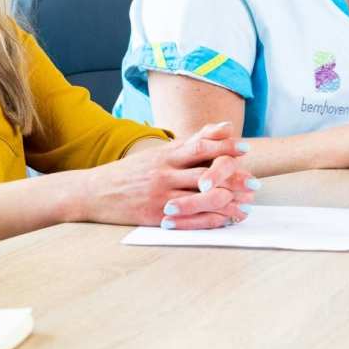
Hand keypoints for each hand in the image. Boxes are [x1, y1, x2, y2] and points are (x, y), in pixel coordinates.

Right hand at [82, 121, 259, 229]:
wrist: (93, 193)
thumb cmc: (129, 173)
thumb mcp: (156, 153)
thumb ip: (189, 142)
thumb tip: (222, 128)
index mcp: (164, 156)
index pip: (199, 147)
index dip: (224, 147)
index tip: (245, 149)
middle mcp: (163, 173)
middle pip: (205, 173)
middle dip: (234, 178)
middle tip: (255, 183)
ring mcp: (160, 195)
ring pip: (201, 197)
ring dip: (227, 202)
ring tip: (245, 206)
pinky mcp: (155, 215)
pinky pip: (189, 218)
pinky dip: (211, 220)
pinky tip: (225, 220)